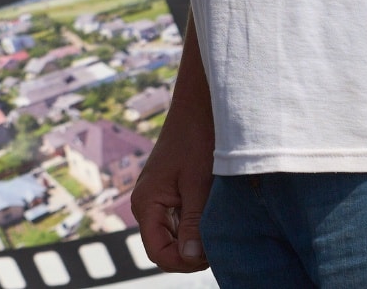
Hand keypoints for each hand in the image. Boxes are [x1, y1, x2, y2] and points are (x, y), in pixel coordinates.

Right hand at [131, 115, 215, 272]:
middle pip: (166, 248)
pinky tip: (215, 214)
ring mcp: (159, 198)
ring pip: (176, 236)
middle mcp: (147, 204)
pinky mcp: (171, 192)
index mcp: (146, 203)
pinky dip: (198, 225)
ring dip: (197, 238)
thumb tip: (191, 259)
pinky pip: (181, 221)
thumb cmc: (197, 138)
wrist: (199, 104)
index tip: (211, 254)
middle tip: (221, 241)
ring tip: (220, 225)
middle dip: (192, 253)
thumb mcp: (199, 184)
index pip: (159, 253)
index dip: (184, 262)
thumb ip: (194, 223)